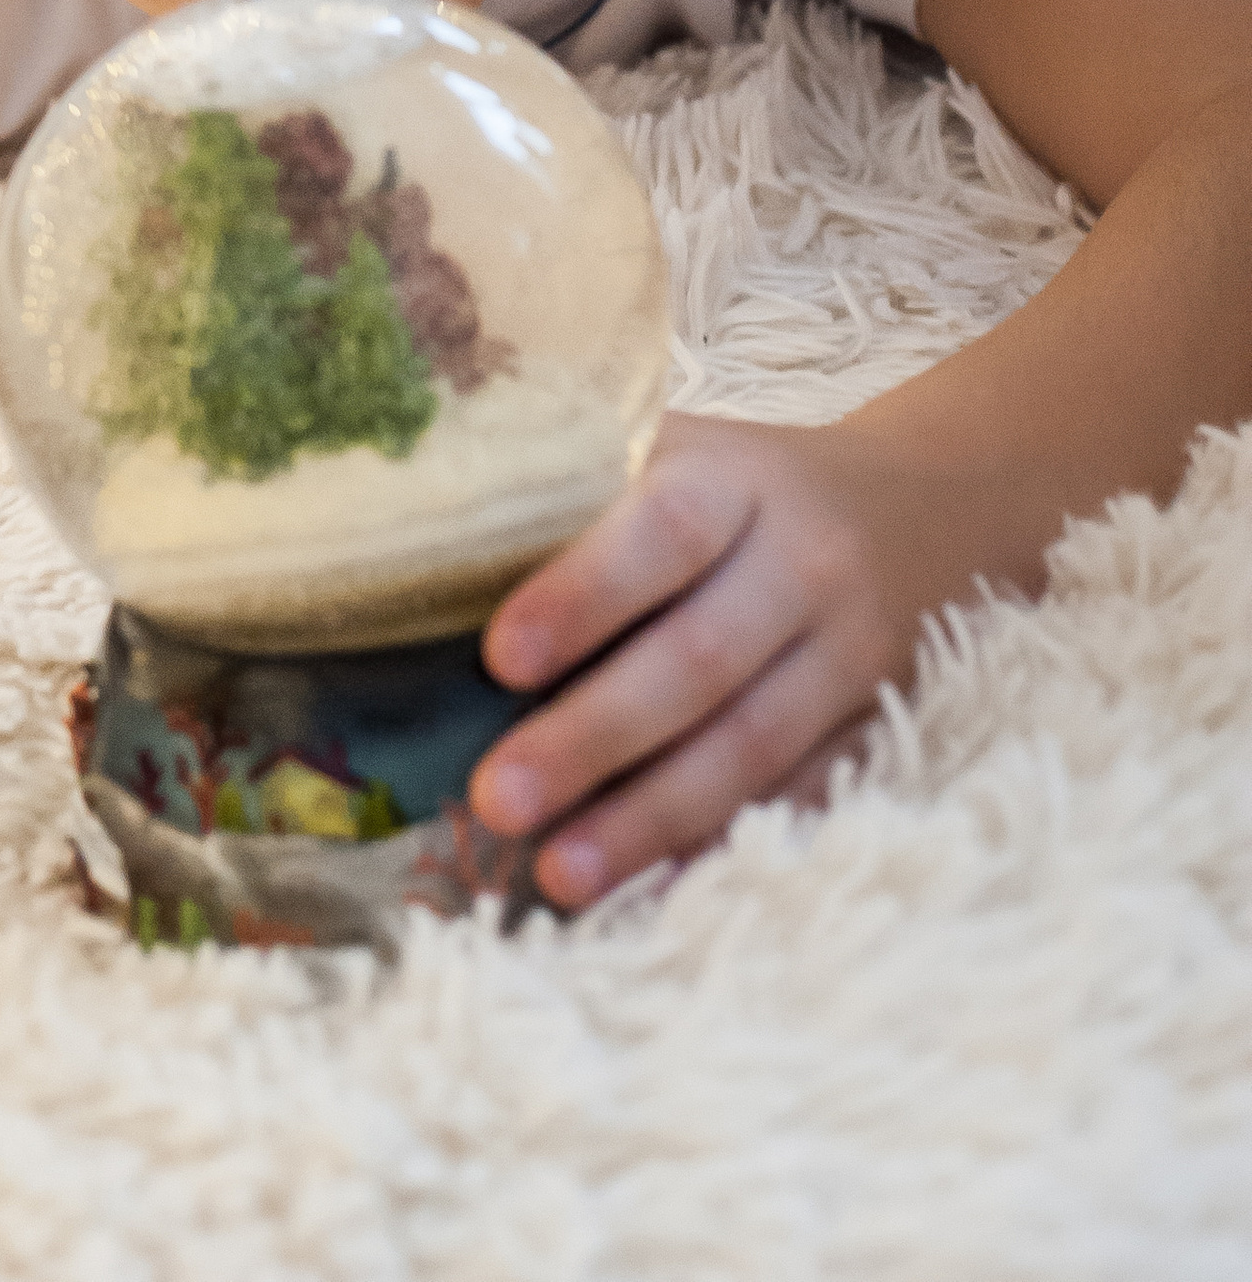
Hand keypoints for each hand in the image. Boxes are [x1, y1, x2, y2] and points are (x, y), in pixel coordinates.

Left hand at [465, 410, 997, 905]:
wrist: (928, 509)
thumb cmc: (744, 485)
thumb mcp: (679, 447)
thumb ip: (577, 479)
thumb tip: (414, 529)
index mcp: (736, 480)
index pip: (661, 533)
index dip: (583, 595)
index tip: (499, 658)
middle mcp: (804, 564)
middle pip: (700, 660)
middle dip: (595, 739)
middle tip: (497, 801)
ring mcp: (851, 656)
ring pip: (751, 747)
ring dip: (649, 820)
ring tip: (556, 876)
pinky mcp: (876, 729)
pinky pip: (800, 800)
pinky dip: (723, 849)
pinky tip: (652, 894)